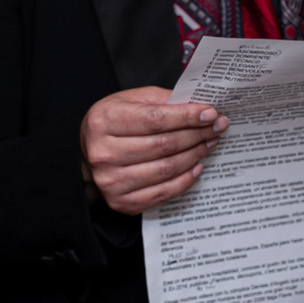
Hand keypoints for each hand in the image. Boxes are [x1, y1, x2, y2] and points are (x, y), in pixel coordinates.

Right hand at [79, 86, 229, 214]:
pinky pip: (163, 192)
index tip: (210, 113)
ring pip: (167, 169)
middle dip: (196, 134)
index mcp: (103, 121)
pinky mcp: (121, 201)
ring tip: (208, 144)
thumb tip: (200, 108)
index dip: (186, 116)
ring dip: (195, 156)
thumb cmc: (113, 123)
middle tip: (216, 127)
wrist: (87, 153)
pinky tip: (196, 166)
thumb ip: (162, 101)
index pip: (154, 119)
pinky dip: (185, 180)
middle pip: (163, 145)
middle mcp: (103, 152)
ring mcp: (111, 180)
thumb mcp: (130, 101)